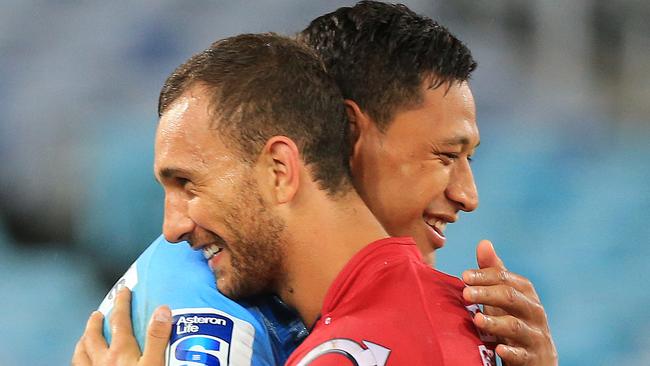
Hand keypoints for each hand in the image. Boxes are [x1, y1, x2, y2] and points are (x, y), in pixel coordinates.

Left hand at [71, 288, 171, 365]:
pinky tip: (82, 363)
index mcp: (120, 351)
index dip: (122, 303)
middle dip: (96, 321)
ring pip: (81, 353)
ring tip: (85, 335)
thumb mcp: (155, 364)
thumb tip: (162, 309)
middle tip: (99, 312)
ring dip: (84, 340)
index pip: (119, 320)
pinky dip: (78, 362)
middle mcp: (102, 360)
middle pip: (95, 335)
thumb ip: (158, 338)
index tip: (124, 290)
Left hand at [462, 240, 557, 364]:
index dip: (485, 276)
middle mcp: (534, 312)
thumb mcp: (504, 298)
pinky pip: (522, 354)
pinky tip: (499, 348)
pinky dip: (511, 351)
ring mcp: (535, 336)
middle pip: (511, 298)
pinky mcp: (533, 359)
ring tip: (477, 319)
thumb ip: (494, 273)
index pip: (506, 279)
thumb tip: (484, 243)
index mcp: (526, 294)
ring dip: (495, 322)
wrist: (536, 360)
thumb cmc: (515, 322)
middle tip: (465, 293)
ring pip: (516, 326)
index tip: (464, 276)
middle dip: (487, 294)